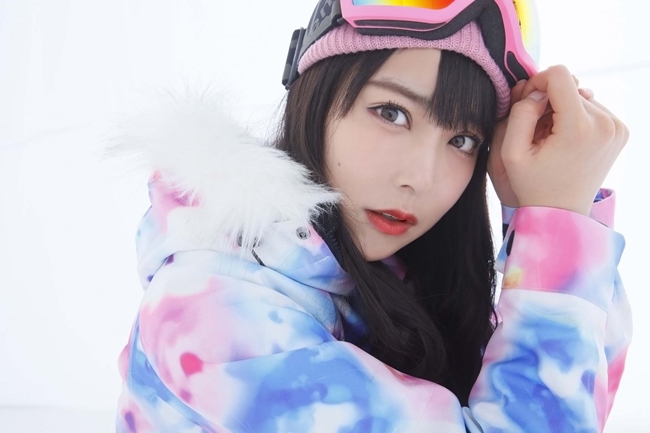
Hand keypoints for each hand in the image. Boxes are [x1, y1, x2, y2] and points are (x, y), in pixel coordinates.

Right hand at [496, 65, 627, 215]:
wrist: (561, 213)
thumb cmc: (533, 185)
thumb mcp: (511, 153)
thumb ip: (520, 113)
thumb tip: (537, 92)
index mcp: (579, 128)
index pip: (561, 74)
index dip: (538, 82)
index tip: (527, 103)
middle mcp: (605, 124)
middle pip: (570, 86)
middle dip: (549, 101)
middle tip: (537, 130)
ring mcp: (616, 128)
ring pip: (581, 96)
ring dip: (562, 110)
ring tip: (551, 138)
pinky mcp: (620, 131)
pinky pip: (592, 109)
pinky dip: (575, 118)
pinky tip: (565, 140)